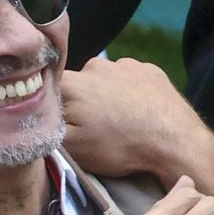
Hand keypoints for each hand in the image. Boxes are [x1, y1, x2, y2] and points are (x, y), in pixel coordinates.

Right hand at [62, 57, 196, 178]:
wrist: (174, 141)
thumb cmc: (121, 146)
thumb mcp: (74, 149)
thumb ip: (49, 130)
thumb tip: (39, 118)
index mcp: (73, 82)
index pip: (51, 91)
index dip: (57, 110)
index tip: (69, 126)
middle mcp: (96, 65)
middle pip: (79, 85)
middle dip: (84, 104)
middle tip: (97, 129)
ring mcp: (126, 64)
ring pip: (106, 81)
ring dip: (109, 98)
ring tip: (122, 122)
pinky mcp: (150, 70)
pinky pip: (132, 80)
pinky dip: (132, 94)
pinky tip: (140, 113)